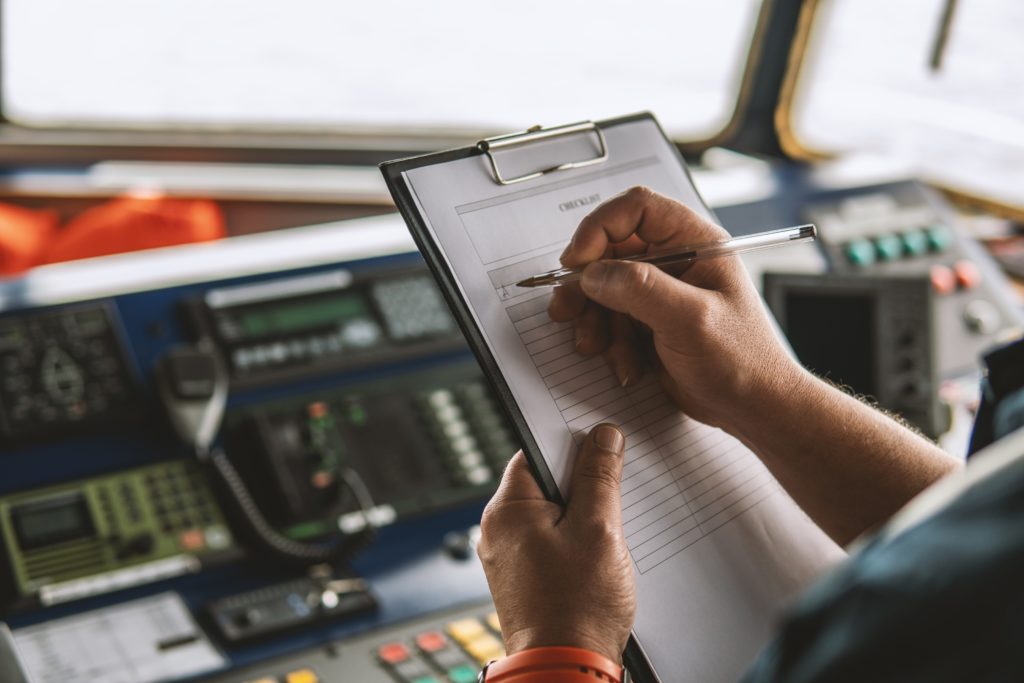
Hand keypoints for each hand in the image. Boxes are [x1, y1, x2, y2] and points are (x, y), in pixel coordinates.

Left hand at [477, 423, 635, 662]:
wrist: (567, 668)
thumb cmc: (578, 606)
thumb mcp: (599, 529)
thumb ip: (599, 477)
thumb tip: (603, 437)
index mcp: (507, 510)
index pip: (535, 452)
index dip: (570, 443)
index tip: (600, 442)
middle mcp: (499, 531)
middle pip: (544, 482)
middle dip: (581, 483)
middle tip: (613, 492)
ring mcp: (509, 556)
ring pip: (550, 513)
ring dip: (581, 514)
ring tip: (607, 532)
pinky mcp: (524, 577)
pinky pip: (549, 540)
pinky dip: (573, 539)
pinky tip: (597, 555)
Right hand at [549, 186, 799, 432]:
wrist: (752, 408)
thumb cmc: (742, 360)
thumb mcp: (691, 320)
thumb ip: (641, 289)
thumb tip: (594, 273)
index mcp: (695, 242)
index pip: (636, 210)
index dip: (599, 229)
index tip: (578, 262)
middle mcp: (675, 261)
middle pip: (609, 251)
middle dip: (586, 284)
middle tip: (567, 309)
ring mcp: (660, 292)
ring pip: (603, 288)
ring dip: (594, 320)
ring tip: (598, 347)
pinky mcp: (648, 321)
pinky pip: (609, 320)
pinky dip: (608, 342)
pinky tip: (626, 364)